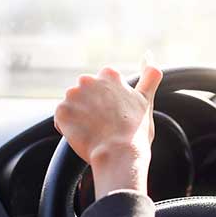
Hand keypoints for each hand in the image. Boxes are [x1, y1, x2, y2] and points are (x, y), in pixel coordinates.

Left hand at [54, 54, 162, 198]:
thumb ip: (149, 79)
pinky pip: (62, 119)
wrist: (119, 153)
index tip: (115, 114)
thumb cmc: (135, 131)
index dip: (108, 103)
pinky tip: (84, 136)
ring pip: (73, 106)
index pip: (103, 86)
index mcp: (109, 75)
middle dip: (91, 108)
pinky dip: (69, 129)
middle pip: (86, 94)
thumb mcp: (146, 101)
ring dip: (80, 118)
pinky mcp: (62, 111)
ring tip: (95, 132)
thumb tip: (153, 64)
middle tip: (105, 125)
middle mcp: (88, 80)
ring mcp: (73, 95)